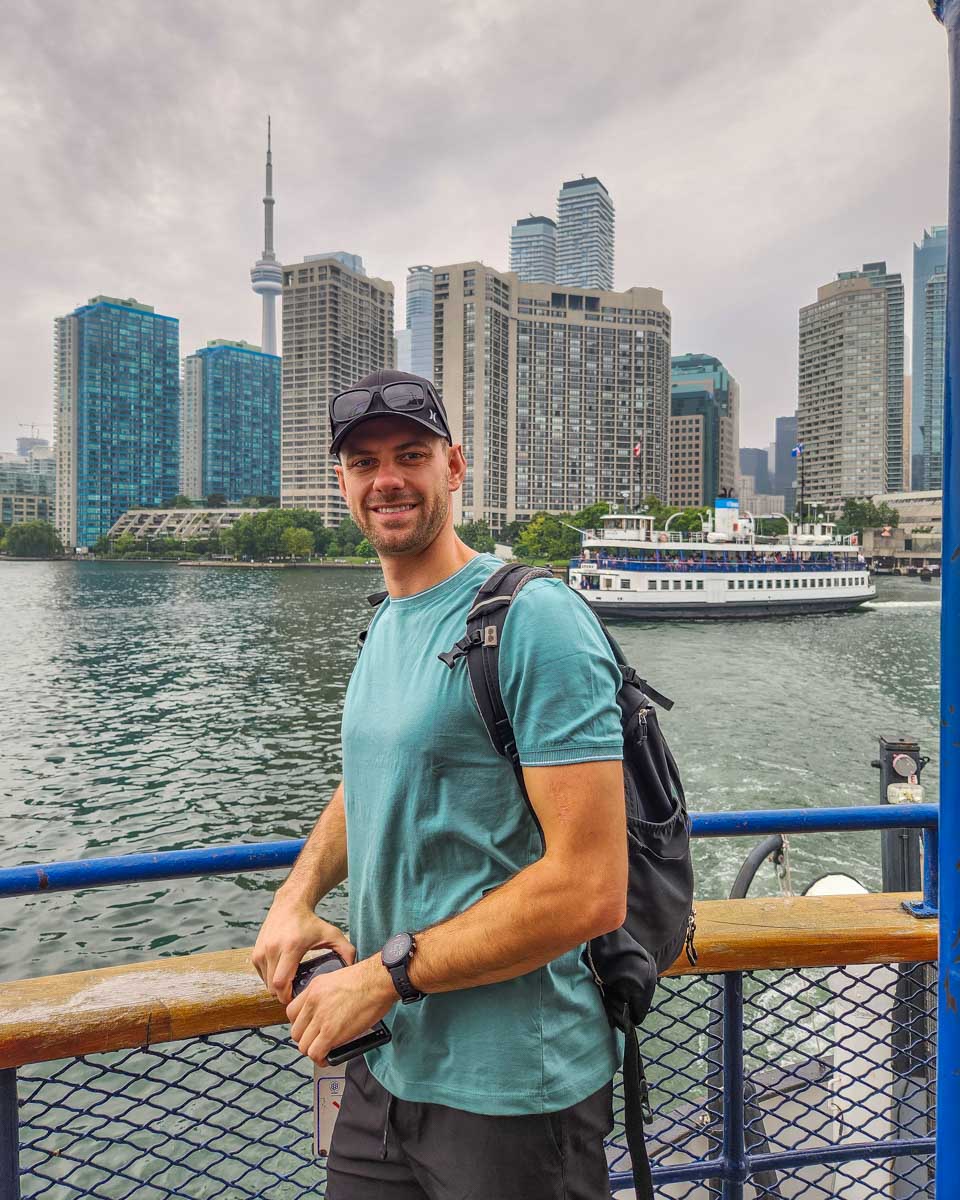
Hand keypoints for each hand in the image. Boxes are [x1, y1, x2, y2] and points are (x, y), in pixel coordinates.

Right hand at [252, 891, 355, 1006]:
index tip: (298, 997)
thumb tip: (354, 968)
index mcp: (291, 947)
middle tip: (296, 993)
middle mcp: (273, 949)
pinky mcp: (255, 952)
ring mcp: (261, 950)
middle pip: (273, 987)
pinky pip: (261, 975)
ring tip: (291, 982)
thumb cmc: (311, 922)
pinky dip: (270, 978)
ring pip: (266, 983)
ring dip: (277, 987)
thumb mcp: (332, 934)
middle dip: (283, 994)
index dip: (288, 997)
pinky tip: (283, 972)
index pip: (281, 983)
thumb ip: (346, 950)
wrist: (290, 905)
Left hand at [287, 954, 395, 1065]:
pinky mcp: (330, 1032)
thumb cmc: (368, 979)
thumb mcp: (337, 979)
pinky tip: (328, 1057)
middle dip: (306, 1040)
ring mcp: (320, 1017)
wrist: (379, 980)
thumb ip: (326, 995)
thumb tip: (327, 1012)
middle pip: (296, 1032)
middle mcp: (313, 1002)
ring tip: (324, 1051)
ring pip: (303, 1045)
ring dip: (313, 1051)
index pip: (291, 1012)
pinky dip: (321, 1059)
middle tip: (318, 1042)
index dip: (300, 1025)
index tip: (309, 1029)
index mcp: (314, 988)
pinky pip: (315, 1053)